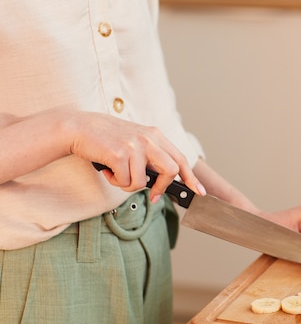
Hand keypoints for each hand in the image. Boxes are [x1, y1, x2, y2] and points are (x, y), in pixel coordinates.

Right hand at [69, 112, 205, 202]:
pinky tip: (108, 170)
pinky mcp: (119, 154)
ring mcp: (134, 146)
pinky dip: (115, 181)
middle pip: (171, 170)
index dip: (191, 177)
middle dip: (163, 188)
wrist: (79, 127)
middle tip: (153, 196)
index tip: (199, 191)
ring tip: (117, 174)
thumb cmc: (106, 138)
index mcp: (155, 135)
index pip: (180, 158)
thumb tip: (162, 181)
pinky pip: (124, 181)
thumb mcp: (135, 141)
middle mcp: (148, 139)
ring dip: (128, 185)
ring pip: (142, 182)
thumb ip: (151, 155)